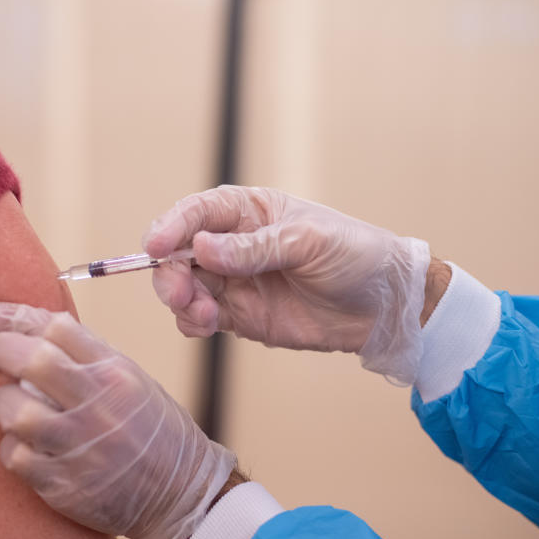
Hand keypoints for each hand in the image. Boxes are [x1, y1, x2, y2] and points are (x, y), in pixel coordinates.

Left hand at [0, 303, 235, 538]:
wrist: (182, 494)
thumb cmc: (153, 432)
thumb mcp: (133, 381)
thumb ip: (89, 357)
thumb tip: (34, 327)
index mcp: (116, 373)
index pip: (57, 328)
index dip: (17, 317)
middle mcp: (98, 406)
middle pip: (32, 360)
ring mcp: (80, 447)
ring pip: (15, 410)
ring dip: (1, 403)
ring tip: (6, 405)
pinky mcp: (64, 485)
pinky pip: (14, 456)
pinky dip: (10, 447)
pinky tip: (21, 445)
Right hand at [143, 186, 430, 382]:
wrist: (384, 307)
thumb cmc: (355, 256)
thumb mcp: (308, 242)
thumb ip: (254, 248)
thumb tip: (201, 249)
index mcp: (248, 212)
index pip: (197, 213)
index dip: (171, 226)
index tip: (155, 245)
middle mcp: (232, 245)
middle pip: (179, 253)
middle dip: (169, 272)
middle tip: (180, 293)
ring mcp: (233, 281)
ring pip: (183, 287)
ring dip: (181, 300)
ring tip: (203, 314)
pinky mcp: (238, 315)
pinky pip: (199, 317)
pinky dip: (192, 322)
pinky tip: (207, 325)